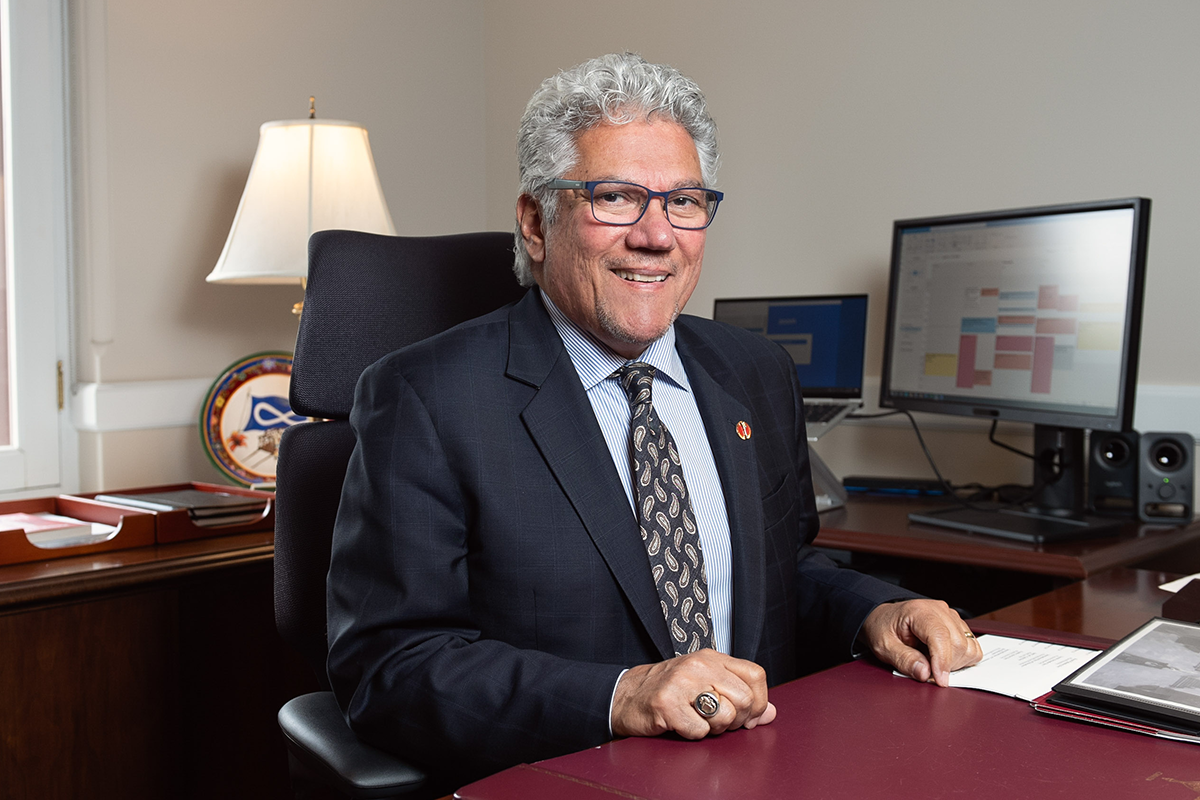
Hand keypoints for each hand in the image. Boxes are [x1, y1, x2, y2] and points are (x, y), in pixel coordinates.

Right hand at [611, 649, 776, 739]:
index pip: (755, 675)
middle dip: (738, 720)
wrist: (626, 696)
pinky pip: (699, 731)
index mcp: (712, 658)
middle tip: (719, 722)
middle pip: (745, 699)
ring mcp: (682, 683)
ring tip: (698, 720)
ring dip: (715, 729)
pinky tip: (681, 724)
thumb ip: (739, 695)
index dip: (760, 702)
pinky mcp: (666, 703)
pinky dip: (693, 734)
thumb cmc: (670, 691)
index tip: (749, 716)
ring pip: (725, 716)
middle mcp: (699, 665)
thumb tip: (771, 713)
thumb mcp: (706, 685)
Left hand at [860, 599, 981, 686]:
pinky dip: (962, 658)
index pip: (940, 636)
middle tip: (926, 670)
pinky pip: (972, 647)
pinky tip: (943, 657)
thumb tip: (925, 673)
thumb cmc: (883, 628)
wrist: (884, 618)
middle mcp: (939, 610)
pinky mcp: (958, 625)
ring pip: (968, 647)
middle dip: (946, 665)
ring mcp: (951, 616)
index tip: (939, 680)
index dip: (942, 661)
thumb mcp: (883, 647)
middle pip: (958, 644)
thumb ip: (903, 660)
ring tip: (932, 661)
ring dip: (955, 663)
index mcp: (918, 611)